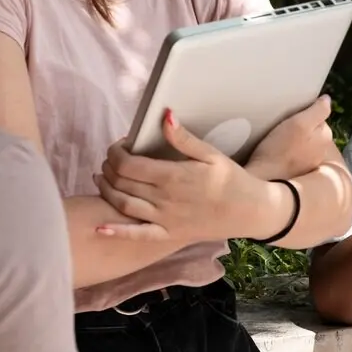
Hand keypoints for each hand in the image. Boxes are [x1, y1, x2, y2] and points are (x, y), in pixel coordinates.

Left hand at [94, 108, 285, 243]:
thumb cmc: (232, 180)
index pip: (129, 164)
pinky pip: (138, 235)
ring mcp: (165, 219)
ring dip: (106, 191)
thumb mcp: (211, 154)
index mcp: (173, 176)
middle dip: (109, 168)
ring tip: (101, 179)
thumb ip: (183, 138)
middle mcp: (164, 199)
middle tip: (110, 160)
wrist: (251, 212)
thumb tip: (165, 116)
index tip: (119, 146)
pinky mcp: (168, 235)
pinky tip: (99, 227)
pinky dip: (117, 231)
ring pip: (123, 205)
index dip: (116, 153)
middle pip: (121, 183)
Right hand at [245, 96, 336, 180]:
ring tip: (278, 139)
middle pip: (312, 132)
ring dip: (294, 141)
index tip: (290, 116)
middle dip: (301, 128)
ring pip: (304, 144)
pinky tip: (277, 153)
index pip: (318, 118)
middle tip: (282, 126)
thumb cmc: (280, 148)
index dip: (304, 114)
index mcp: (326, 137)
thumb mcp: (300, 123)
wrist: (264, 179)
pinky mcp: (298, 174)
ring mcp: (311, 164)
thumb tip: (327, 99)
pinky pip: (295, 157)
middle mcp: (323, 152)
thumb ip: (317, 110)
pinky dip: (289, 153)